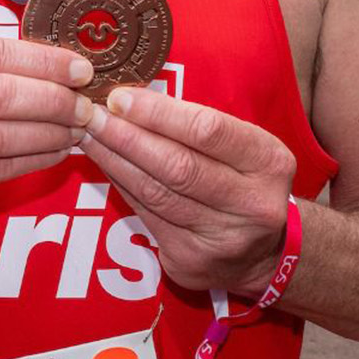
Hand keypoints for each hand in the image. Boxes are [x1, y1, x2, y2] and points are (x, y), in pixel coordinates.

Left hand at [78, 86, 296, 294]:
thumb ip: (201, 126)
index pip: (207, 131)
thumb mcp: (246, 148)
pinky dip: (121, 186)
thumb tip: (135, 100)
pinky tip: (105, 166)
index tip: (120, 98)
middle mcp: (252, 204)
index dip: (158, 114)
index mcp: (269, 162)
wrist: (265, 255)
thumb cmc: (246, 183)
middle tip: (92, 116)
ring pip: (156, 193)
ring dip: (115, 161)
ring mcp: (221, 238)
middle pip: (178, 165)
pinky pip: (145, 215)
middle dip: (127, 137)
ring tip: (90, 136)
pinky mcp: (190, 261)